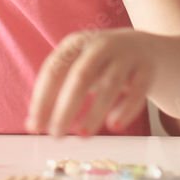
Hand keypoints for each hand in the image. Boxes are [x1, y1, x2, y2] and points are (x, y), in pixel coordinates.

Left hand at [26, 28, 155, 137]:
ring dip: (95, 111)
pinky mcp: (146, 68)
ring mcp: (126, 55)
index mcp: (76, 43)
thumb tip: (33, 124)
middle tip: (55, 135)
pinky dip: (126, 109)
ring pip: (110, 84)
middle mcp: (101, 45)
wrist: (144, 47)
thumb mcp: (76, 69)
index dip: (42, 98)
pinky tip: (114, 126)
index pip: (54, 69)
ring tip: (82, 136)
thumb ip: (55, 93)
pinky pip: (138, 91)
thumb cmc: (100, 65)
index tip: (35, 126)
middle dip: (66, 107)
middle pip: (80, 76)